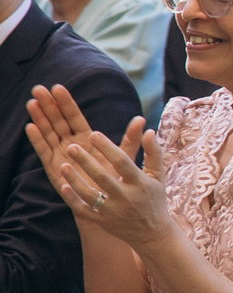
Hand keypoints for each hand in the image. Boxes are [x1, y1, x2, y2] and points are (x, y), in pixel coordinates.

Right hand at [26, 84, 141, 192]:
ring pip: (49, 133)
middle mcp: (72, 144)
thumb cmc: (117, 180)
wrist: (108, 205)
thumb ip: (130, 139)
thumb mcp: (125, 157)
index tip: (58, 87)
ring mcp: (61, 155)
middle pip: (58, 121)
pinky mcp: (54, 168)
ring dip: (40, 118)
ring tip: (32, 103)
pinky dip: (37, 140)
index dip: (66, 103)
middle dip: (48, 105)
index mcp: (88, 138)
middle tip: (39, 89)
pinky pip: (44, 152)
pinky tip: (31, 127)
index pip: (74, 116)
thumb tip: (141, 119)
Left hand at [57, 127, 173, 249]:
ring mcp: (113, 212)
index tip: (94, 134)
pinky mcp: (102, 222)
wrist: (152, 234)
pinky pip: (83, 210)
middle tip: (71, 146)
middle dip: (86, 161)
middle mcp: (127, 198)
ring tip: (64, 164)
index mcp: (141, 184)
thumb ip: (154, 152)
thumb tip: (148, 130)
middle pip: (103, 177)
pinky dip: (72, 199)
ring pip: (90, 194)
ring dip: (75, 179)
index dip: (108, 148)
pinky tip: (63, 185)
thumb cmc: (155, 199)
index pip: (122, 162)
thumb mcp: (158, 176)